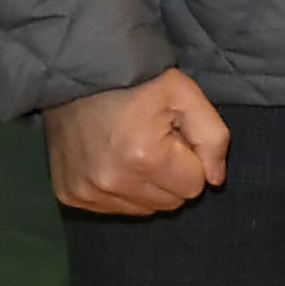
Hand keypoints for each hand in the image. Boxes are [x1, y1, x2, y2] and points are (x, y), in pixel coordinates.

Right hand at [42, 69, 229, 214]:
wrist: (83, 76)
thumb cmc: (141, 84)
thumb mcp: (188, 97)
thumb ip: (213, 139)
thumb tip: (215, 181)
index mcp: (145, 158)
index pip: (193, 187)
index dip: (192, 161)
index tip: (177, 137)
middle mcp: (111, 183)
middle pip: (168, 203)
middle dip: (171, 176)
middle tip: (156, 142)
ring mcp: (86, 192)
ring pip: (142, 209)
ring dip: (146, 186)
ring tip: (134, 150)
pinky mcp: (69, 195)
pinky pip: (112, 208)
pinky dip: (120, 190)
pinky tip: (114, 160)